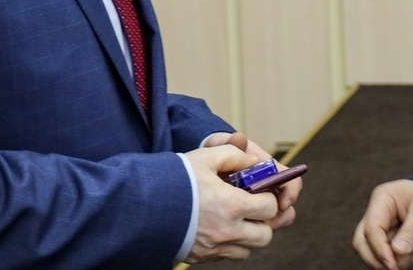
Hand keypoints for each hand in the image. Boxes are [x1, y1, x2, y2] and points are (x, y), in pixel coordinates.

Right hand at [183, 144, 279, 262]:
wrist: (142, 206)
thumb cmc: (175, 179)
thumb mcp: (205, 157)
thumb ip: (234, 155)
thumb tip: (255, 162)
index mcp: (232, 205)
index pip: (270, 208)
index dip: (269, 198)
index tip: (260, 192)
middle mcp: (227, 231)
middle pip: (265, 235)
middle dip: (264, 221)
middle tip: (252, 207)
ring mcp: (214, 248)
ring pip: (248, 250)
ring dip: (249, 236)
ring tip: (237, 219)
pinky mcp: (201, 257)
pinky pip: (228, 256)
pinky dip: (231, 245)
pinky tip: (220, 228)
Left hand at [203, 131, 300, 229]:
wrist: (202, 167)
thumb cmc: (216, 153)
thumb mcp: (219, 145)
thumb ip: (229, 142)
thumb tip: (240, 139)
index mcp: (267, 170)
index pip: (290, 179)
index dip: (291, 191)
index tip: (283, 203)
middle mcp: (266, 188)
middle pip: (285, 207)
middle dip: (280, 216)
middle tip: (267, 222)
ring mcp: (256, 204)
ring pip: (272, 221)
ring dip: (267, 226)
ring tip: (251, 228)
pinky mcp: (245, 218)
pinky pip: (254, 230)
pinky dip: (250, 233)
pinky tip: (236, 233)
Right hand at [352, 179, 412, 269]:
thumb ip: (412, 232)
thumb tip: (396, 252)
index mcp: (383, 199)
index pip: (371, 229)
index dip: (379, 250)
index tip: (393, 266)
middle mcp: (378, 215)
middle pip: (363, 244)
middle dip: (382, 260)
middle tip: (407, 263)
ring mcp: (382, 231)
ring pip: (373, 256)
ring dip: (396, 264)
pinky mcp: (389, 244)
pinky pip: (388, 261)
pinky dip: (403, 264)